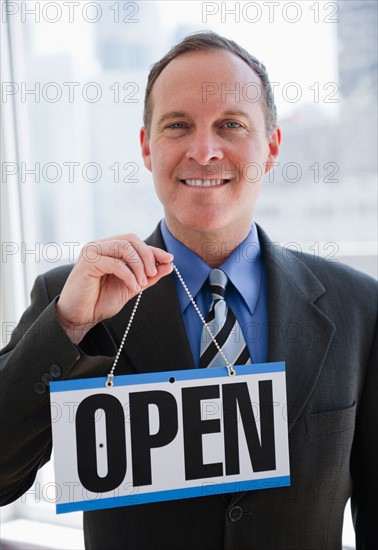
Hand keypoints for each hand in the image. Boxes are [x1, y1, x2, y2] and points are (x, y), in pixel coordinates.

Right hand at [56, 234, 172, 343]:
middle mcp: (100, 246)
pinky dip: (129, 275)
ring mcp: (92, 251)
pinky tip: (134, 287)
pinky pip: (115, 263)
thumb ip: (148, 276)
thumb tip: (169, 264)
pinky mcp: (87, 262)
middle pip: (131, 240)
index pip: (135, 242)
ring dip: (139, 265)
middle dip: (147, 256)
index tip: (169, 260)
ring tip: (143, 284)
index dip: (153, 250)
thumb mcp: (131, 287)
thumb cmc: (101, 301)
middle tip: (154, 274)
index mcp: (109, 249)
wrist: (80, 317)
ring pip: (124, 247)